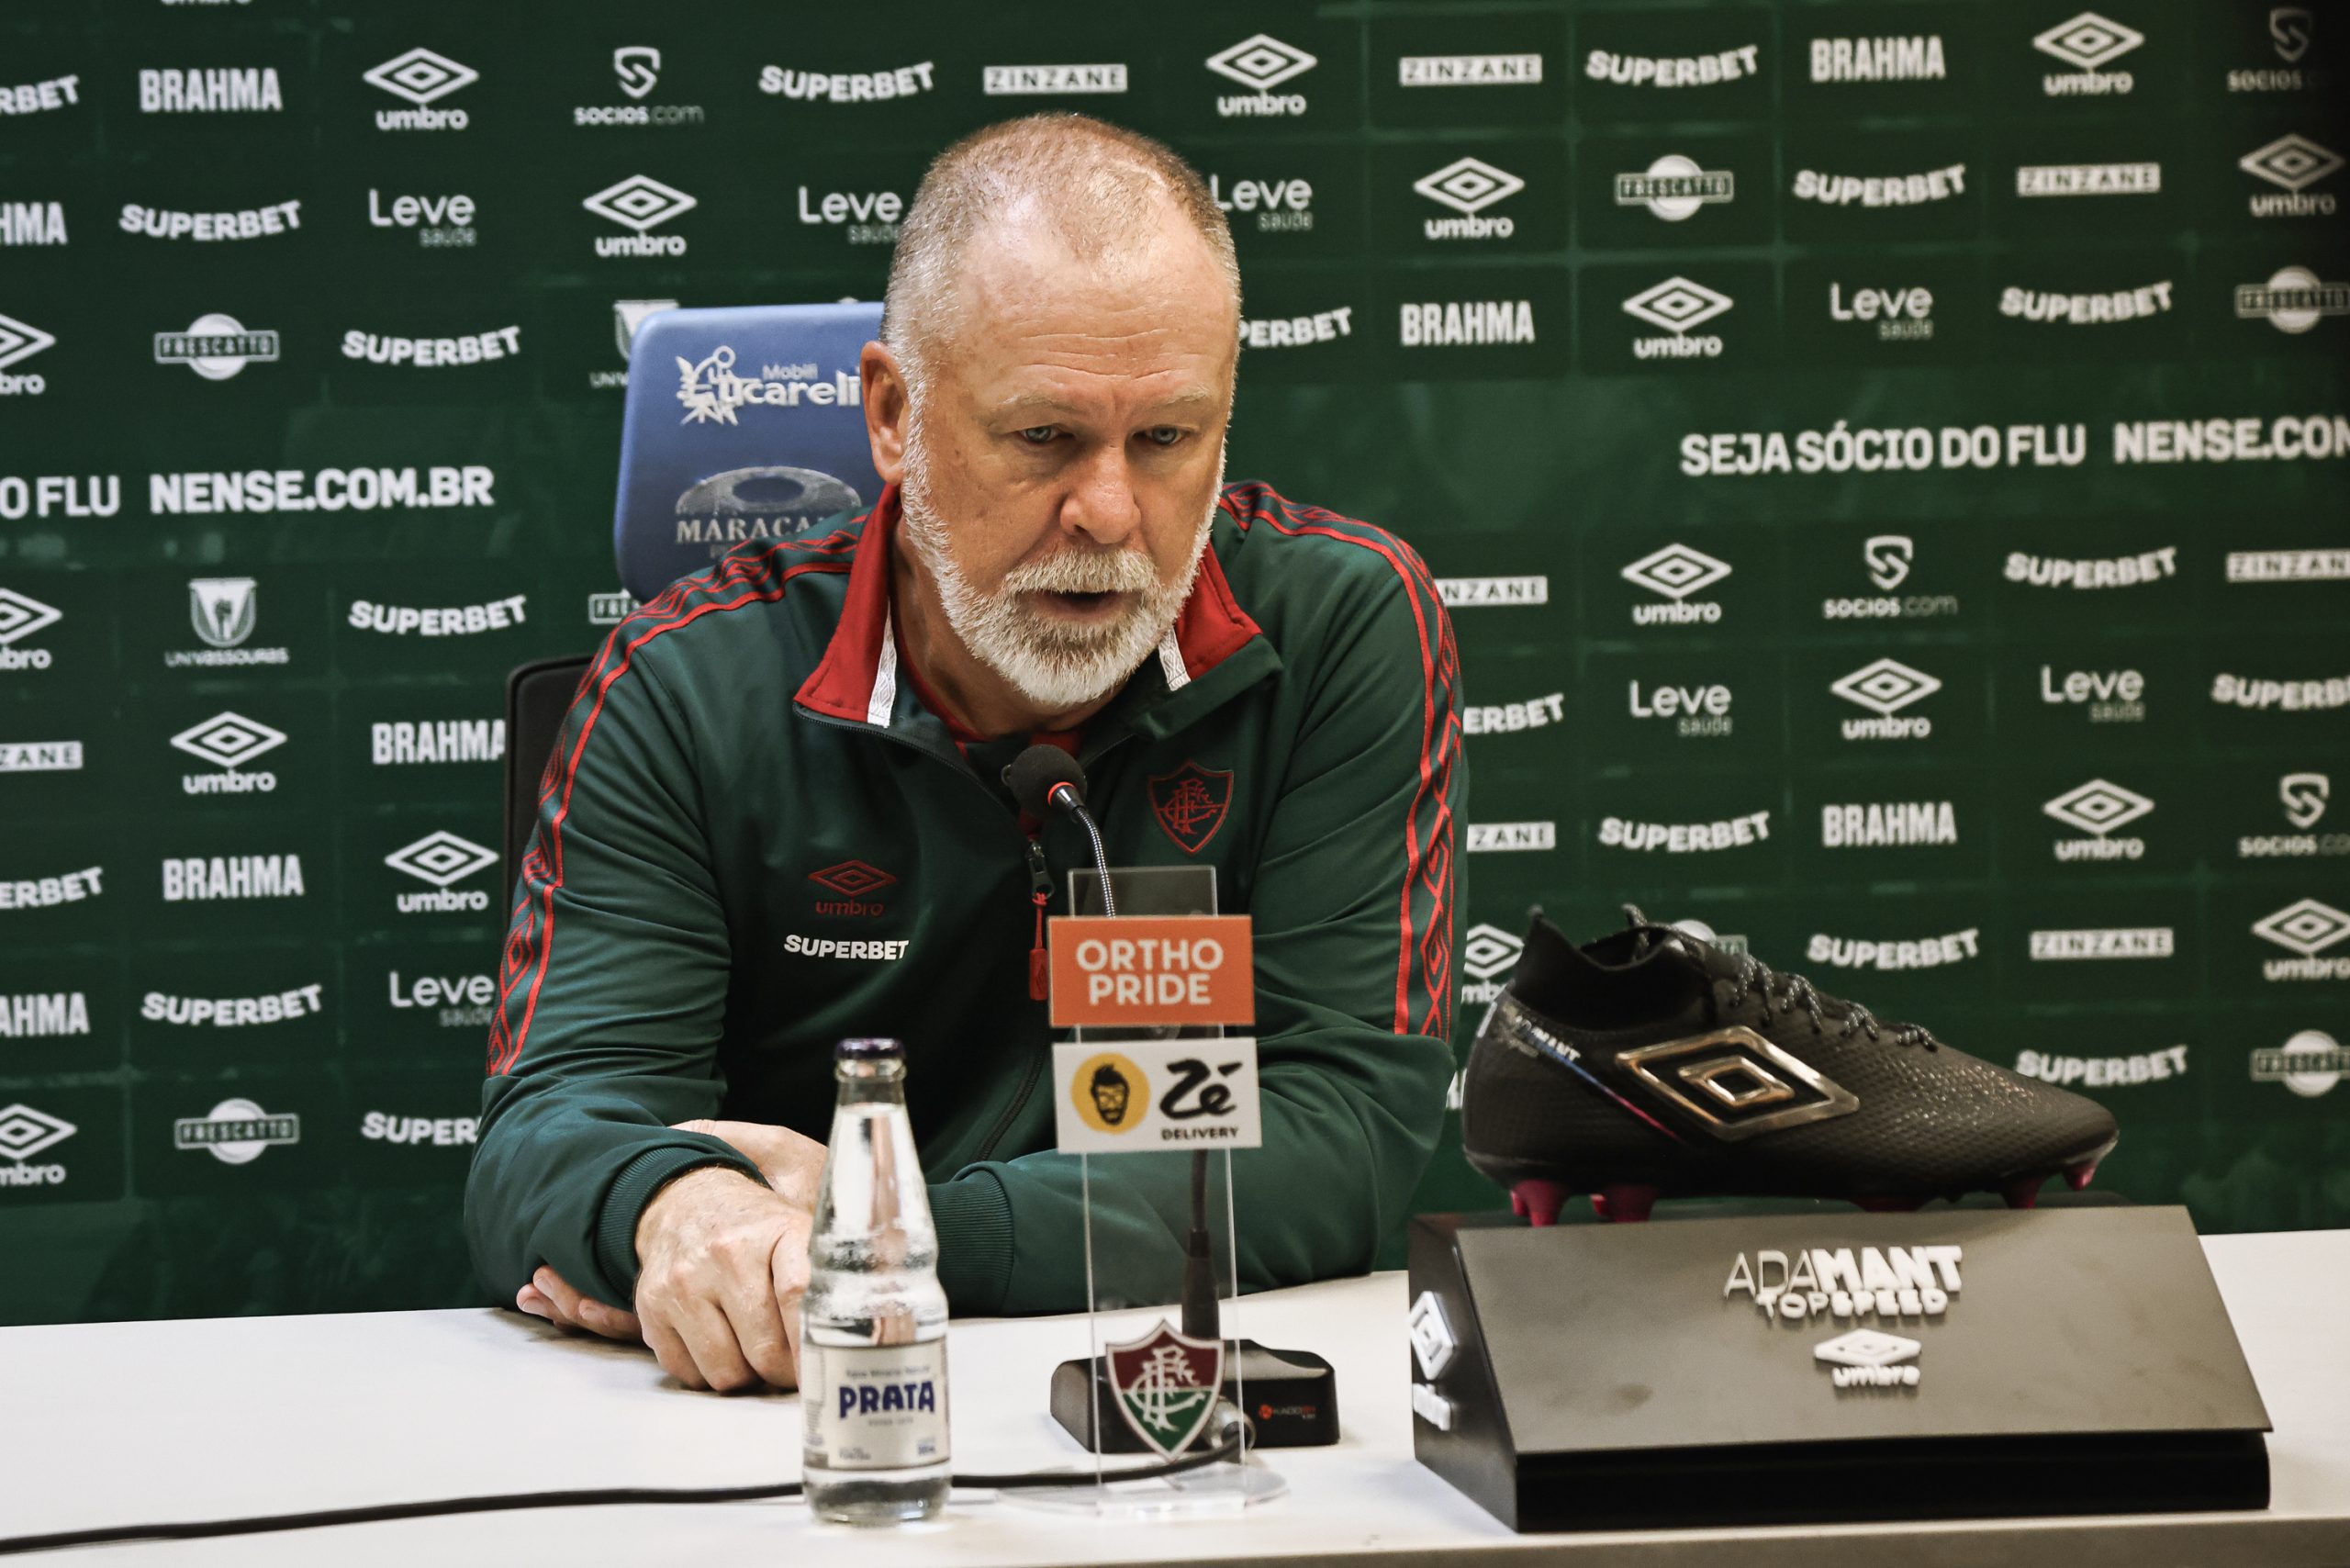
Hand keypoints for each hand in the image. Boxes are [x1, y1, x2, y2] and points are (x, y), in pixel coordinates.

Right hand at [512, 1119, 827, 1390]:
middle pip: (766, 1350)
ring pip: (726, 1373)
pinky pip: (689, 1373)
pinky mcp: (652, 1306)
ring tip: (753, 1349)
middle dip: (785, 1371)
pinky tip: (718, 1341)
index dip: (813, 1346)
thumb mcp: (800, 1231)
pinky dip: (708, 1371)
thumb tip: (876, 1324)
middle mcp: (727, 1254)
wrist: (685, 1199)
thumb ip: (831, 1274)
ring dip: (745, 1375)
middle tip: (793, 1367)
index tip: (826, 1369)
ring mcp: (684, 1281)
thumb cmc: (755, 1229)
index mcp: (776, 1231)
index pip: (799, 1297)